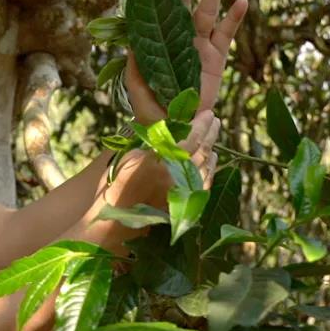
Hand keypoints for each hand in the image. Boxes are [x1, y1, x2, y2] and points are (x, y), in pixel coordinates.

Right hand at [105, 110, 222, 215]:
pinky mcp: (186, 205)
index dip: (201, 124)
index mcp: (160, 162)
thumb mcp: (127, 156)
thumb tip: (168, 127)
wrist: (117, 218)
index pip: (190, 138)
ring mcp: (184, 192)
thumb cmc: (116, 183)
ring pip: (206, 166)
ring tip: (212, 135)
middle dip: (210, 133)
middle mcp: (177, 176)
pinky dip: (210, 167)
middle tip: (213, 120)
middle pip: (202, 150)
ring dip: (211, 147)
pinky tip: (210, 159)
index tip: (207, 113)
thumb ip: (150, 142)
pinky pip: (205, 182)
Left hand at [124, 0, 248, 123]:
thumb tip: (134, 37)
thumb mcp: (136, 84)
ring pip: (207, 12)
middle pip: (182, 2)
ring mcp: (199, 46)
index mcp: (157, 39)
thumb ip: (135, 62)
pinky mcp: (216, 60)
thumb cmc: (149, 108)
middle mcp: (178, 37)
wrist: (174, 131)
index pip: (156, 7)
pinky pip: (227, 35)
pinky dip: (234, 18)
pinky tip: (241, 1)